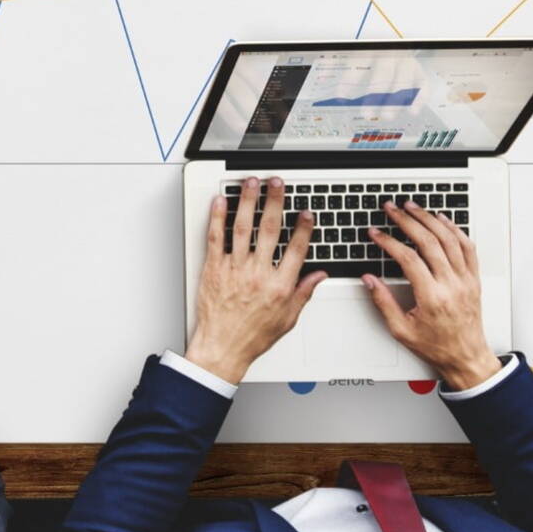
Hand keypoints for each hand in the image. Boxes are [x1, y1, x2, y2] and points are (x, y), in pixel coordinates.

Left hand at [184, 177, 326, 383]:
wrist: (222, 348)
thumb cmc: (252, 336)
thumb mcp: (288, 319)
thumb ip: (304, 293)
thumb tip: (318, 275)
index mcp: (279, 285)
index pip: (296, 248)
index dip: (303, 227)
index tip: (305, 211)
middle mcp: (257, 274)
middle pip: (270, 230)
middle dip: (275, 202)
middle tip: (276, 183)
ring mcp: (234, 269)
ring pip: (242, 228)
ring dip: (247, 202)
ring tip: (251, 183)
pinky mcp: (213, 269)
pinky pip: (216, 239)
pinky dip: (217, 219)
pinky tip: (220, 202)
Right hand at [363, 201, 498, 389]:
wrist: (466, 356)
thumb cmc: (436, 346)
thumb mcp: (401, 330)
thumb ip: (383, 302)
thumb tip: (369, 280)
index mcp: (432, 297)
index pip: (408, 259)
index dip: (389, 242)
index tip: (376, 234)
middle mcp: (451, 285)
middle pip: (429, 242)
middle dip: (407, 221)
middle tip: (392, 209)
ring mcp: (466, 280)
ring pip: (450, 239)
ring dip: (430, 219)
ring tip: (414, 208)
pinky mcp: (474, 279)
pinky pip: (468, 247)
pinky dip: (455, 229)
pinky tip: (443, 220)